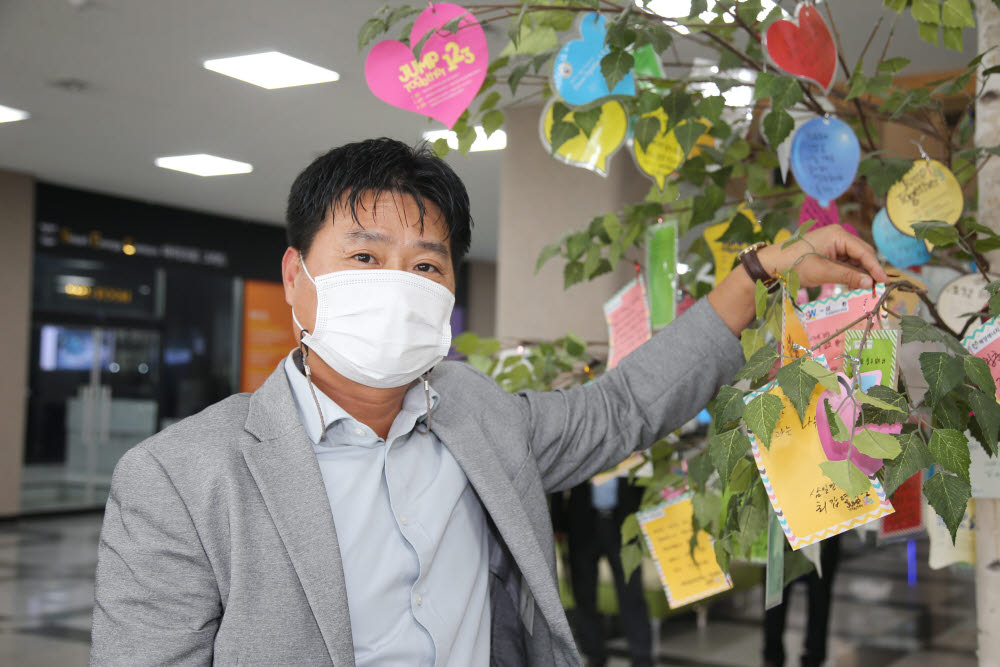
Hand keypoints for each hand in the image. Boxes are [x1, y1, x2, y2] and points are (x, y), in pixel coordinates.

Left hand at [757, 225, 888, 289]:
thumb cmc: (794, 265)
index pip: (863, 251)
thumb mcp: (822, 272)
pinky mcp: (829, 252)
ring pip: (855, 260)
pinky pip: (845, 263)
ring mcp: (833, 244)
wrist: (772, 264)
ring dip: (860, 274)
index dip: (875, 267)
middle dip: (869, 271)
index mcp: (837, 235)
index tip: (884, 281)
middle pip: (862, 254)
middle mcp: (838, 236)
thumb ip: (847, 276)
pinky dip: (850, 273)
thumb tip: (869, 283)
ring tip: (864, 289)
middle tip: (876, 288)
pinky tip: (852, 285)